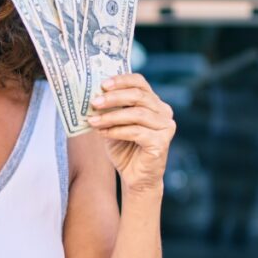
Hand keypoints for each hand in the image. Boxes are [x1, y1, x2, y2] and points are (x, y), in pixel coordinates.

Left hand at [87, 73, 175, 195]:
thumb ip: (108, 110)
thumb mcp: (113, 125)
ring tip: (94, 121)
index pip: (140, 82)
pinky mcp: (162, 142)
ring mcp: (165, 127)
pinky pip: (137, 132)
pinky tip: (103, 133)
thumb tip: (92, 96)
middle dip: (114, 97)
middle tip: (94, 102)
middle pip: (139, 95)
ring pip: (137, 114)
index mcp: (153, 102)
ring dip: (112, 116)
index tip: (102, 84)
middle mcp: (163, 111)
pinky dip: (117, 131)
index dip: (121, 80)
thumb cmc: (124, 148)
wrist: (135, 177)